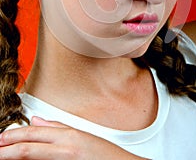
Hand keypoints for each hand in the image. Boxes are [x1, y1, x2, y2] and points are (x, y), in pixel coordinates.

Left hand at [0, 117, 147, 158]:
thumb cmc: (105, 155)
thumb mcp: (81, 136)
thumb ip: (57, 128)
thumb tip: (36, 120)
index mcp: (68, 135)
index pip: (34, 133)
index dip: (14, 136)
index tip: (0, 139)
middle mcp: (66, 146)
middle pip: (29, 146)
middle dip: (8, 148)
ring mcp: (66, 158)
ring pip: (34, 156)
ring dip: (15, 155)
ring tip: (2, 155)